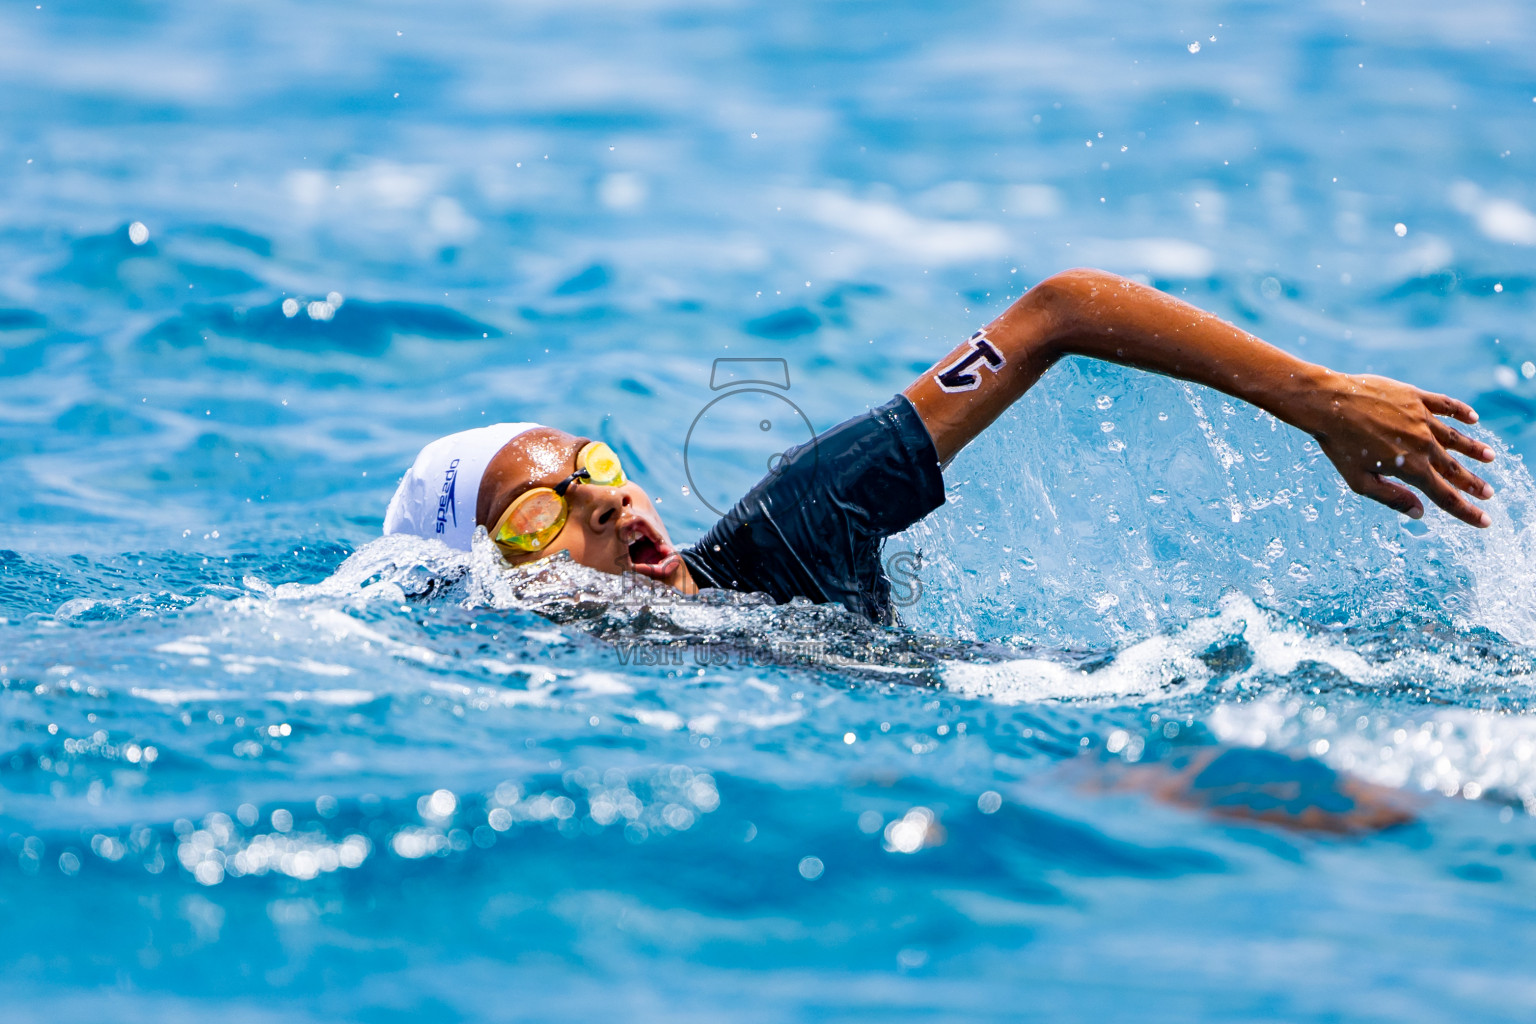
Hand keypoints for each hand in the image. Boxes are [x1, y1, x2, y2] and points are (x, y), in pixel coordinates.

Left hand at [1305, 372, 1494, 526]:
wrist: (1328, 403)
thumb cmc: (1339, 445)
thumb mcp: (1359, 481)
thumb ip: (1392, 497)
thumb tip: (1420, 513)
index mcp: (1410, 468)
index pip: (1445, 495)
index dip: (1466, 511)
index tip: (1485, 521)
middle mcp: (1422, 444)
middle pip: (1454, 469)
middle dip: (1473, 484)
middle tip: (1489, 493)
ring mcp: (1421, 419)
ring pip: (1456, 437)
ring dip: (1474, 449)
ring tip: (1490, 457)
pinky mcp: (1415, 397)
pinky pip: (1445, 405)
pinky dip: (1461, 412)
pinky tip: (1473, 419)